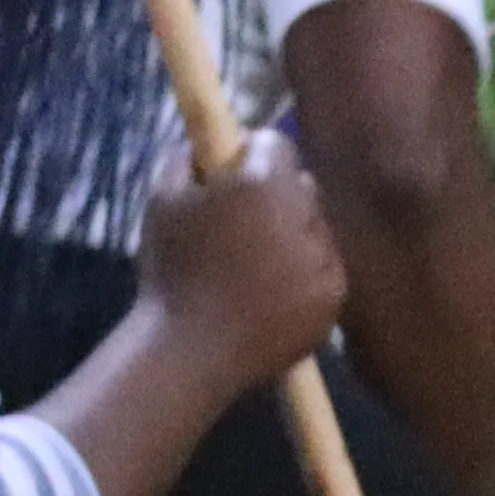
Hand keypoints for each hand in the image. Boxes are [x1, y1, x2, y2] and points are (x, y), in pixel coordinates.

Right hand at [134, 138, 345, 394]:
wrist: (188, 352)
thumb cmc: (169, 272)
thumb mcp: (161, 199)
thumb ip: (187, 158)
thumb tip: (207, 143)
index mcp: (263, 182)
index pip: (276, 144)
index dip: (251, 157)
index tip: (230, 178)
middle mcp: (304, 214)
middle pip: (301, 187)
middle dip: (277, 196)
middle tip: (242, 226)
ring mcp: (324, 259)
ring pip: (315, 230)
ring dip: (292, 237)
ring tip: (254, 268)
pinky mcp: (333, 297)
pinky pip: (324, 271)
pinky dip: (304, 277)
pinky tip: (269, 295)